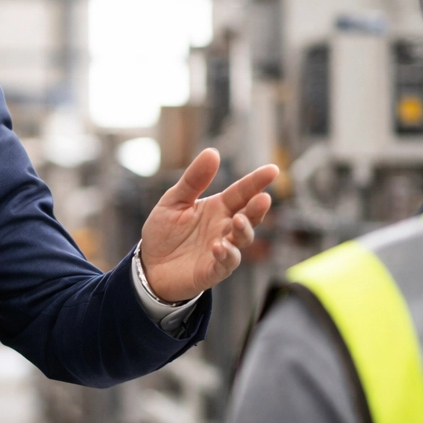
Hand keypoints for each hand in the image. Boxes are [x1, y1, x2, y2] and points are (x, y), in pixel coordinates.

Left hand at [140, 148, 278, 302]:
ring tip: (238, 220)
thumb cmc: (164, 232)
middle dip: (257, 208)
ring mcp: (222, 250)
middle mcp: (224, 228)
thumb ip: (193, 180)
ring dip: (244, 230)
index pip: (242, 192)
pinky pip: (226, 263)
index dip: (256, 182)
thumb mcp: (174, 201)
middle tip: (263, 198)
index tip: (273, 170)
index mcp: (218, 208)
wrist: (149, 266)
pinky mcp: (212, 270)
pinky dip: (226, 254)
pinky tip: (219, 246)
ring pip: (243, 240)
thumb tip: (212, 152)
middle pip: (249, 216)